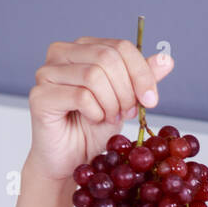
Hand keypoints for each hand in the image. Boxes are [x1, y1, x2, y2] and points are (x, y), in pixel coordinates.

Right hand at [26, 36, 174, 180]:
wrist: (70, 159)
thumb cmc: (92, 129)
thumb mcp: (125, 101)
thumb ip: (142, 79)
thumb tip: (166, 60)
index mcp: (83, 48)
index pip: (120, 47)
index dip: (141, 73)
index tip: (151, 100)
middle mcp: (61, 54)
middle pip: (107, 58)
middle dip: (125, 91)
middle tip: (125, 113)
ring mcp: (47, 72)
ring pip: (94, 76)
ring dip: (111, 104)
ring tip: (108, 118)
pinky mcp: (40, 96)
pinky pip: (80, 96)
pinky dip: (95, 112)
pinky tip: (93, 120)